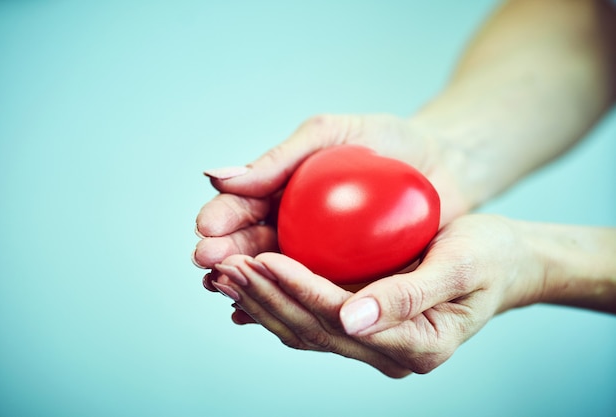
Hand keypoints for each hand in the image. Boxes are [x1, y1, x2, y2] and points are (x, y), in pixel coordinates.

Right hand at [193, 114, 471, 277]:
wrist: (442, 165)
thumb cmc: (387, 140)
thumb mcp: (330, 135)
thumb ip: (279, 157)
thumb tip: (217, 177)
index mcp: (283, 190)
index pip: (244, 206)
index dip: (222, 218)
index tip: (207, 230)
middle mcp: (294, 225)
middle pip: (251, 244)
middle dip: (226, 254)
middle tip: (208, 262)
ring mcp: (320, 255)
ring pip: (276, 274)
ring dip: (248, 284)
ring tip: (227, 291)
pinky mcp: (348, 278)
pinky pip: (315, 295)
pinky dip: (288, 304)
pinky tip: (263, 316)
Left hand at [209, 214, 545, 376]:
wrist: (503, 263)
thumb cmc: (489, 258)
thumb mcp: (460, 266)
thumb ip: (407, 297)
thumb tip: (352, 320)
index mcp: (417, 345)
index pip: (340, 320)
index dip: (298, 290)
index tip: (262, 259)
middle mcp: (388, 352)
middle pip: (312, 330)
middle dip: (265, 297)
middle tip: (224, 266)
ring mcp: (372, 343)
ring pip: (303, 328)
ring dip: (261, 300)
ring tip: (224, 272)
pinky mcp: (361, 326)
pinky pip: (310, 319)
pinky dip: (276, 299)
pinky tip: (249, 280)